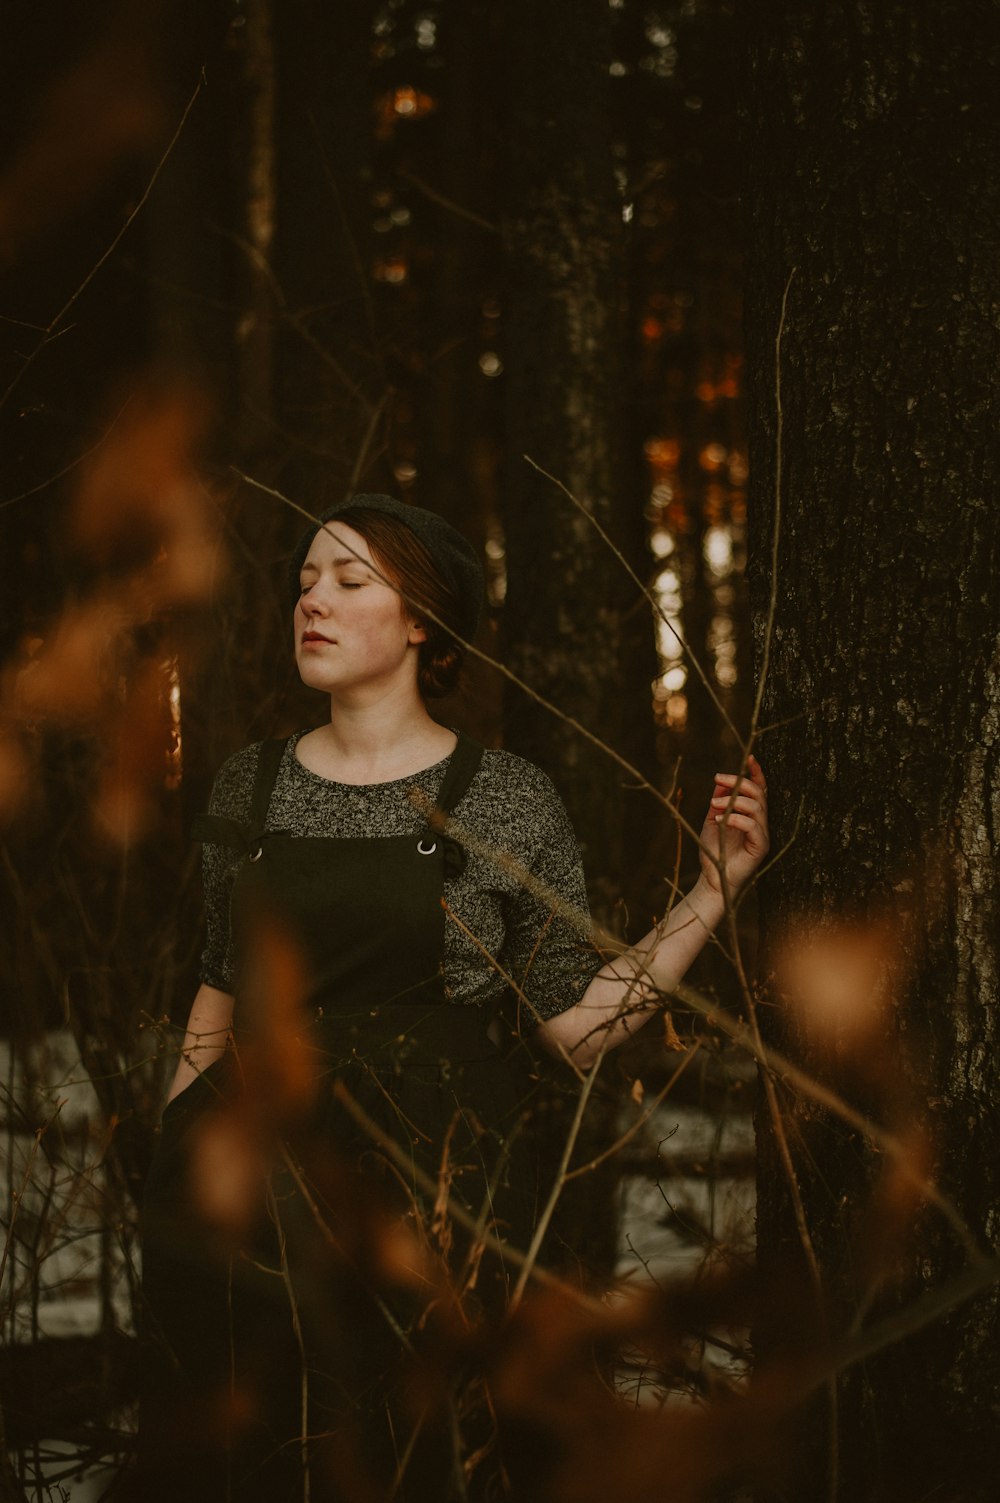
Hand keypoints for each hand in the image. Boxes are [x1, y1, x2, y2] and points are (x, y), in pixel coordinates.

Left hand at [698, 753, 768, 895]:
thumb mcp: (713, 820)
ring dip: (733, 801)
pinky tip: (719, 820)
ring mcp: (762, 834)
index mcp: (751, 814)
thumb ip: (719, 801)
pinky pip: (754, 826)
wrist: (712, 879)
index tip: (750, 758)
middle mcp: (760, 822)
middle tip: (717, 779)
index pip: (760, 789)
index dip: (757, 773)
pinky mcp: (761, 847)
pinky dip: (736, 819)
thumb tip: (721, 783)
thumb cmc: (713, 850)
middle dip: (738, 782)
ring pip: (757, 807)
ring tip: (712, 805)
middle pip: (758, 793)